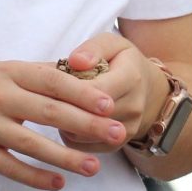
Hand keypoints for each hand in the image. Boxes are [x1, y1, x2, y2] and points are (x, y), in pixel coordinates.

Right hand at [0, 60, 125, 190]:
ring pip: (33, 145)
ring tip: (94, 167)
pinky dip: (35, 177)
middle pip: (49, 112)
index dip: (81, 92)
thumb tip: (70, 75)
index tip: (108, 102)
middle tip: (116, 133)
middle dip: (87, 123)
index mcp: (5, 72)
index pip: (50, 80)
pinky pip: (10, 167)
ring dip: (66, 157)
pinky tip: (58, 184)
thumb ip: (29, 75)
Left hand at [55, 33, 164, 151]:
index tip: (52, 80)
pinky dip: (68, 135)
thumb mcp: (111, 43)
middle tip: (43, 94)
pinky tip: (61, 120)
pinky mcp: (116, 145)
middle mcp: (133, 107)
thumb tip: (75, 61)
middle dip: (64, 104)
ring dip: (64, 121)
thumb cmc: (122, 61)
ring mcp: (126, 130)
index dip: (73, 88)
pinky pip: (84, 146)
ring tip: (53, 105)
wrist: (148, 90)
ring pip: (84, 134)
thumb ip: (94, 49)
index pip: (99, 89)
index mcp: (131, 78)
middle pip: (91, 114)